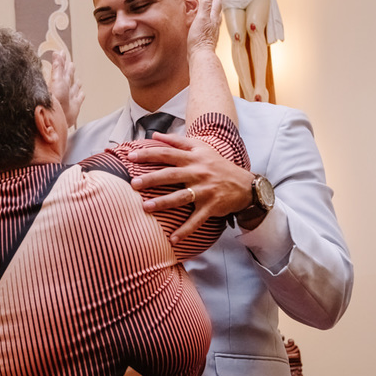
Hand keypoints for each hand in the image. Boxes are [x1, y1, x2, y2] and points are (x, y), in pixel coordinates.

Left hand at [48, 50, 83, 127]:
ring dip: (76, 83)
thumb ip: (57, 67)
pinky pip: (79, 98)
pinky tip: (82, 93)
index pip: (60, 68)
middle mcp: (64, 88)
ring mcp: (70, 97)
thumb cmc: (55, 100)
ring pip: (74, 87)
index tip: (61, 53)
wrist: (57, 118)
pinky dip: (80, 95)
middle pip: (68, 76)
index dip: (61, 60)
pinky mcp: (75, 106)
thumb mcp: (56, 79)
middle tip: (71, 64)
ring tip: (78, 80)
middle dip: (69, 70)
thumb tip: (56, 53)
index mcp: (59, 81)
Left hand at [128, 131, 252, 243]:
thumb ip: (177, 140)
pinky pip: (196, 220)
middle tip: (133, 183)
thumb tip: (155, 135)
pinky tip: (173, 240)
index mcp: (193, 158)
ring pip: (181, 197)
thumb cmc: (217, 164)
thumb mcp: (201, 148)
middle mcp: (197, 172)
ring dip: (163, 203)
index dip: (149, 154)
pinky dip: (185, 230)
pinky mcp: (211, 207)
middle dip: (152, 179)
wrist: (244, 184)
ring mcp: (204, 190)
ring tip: (146, 207)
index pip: (168, 153)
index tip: (131, 156)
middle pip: (171, 174)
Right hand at [187, 0, 222, 55]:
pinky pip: (210, 25)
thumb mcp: (201, 18)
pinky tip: (206, 24)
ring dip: (213, 10)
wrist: (200, 56)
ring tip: (212, 7)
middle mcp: (215, 24)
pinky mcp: (207, 38)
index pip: (216, 2)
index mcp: (213, 18)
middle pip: (217, 9)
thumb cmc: (200, 39)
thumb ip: (205, 4)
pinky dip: (209, 20)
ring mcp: (212, 31)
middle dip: (216, 1)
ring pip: (215, 17)